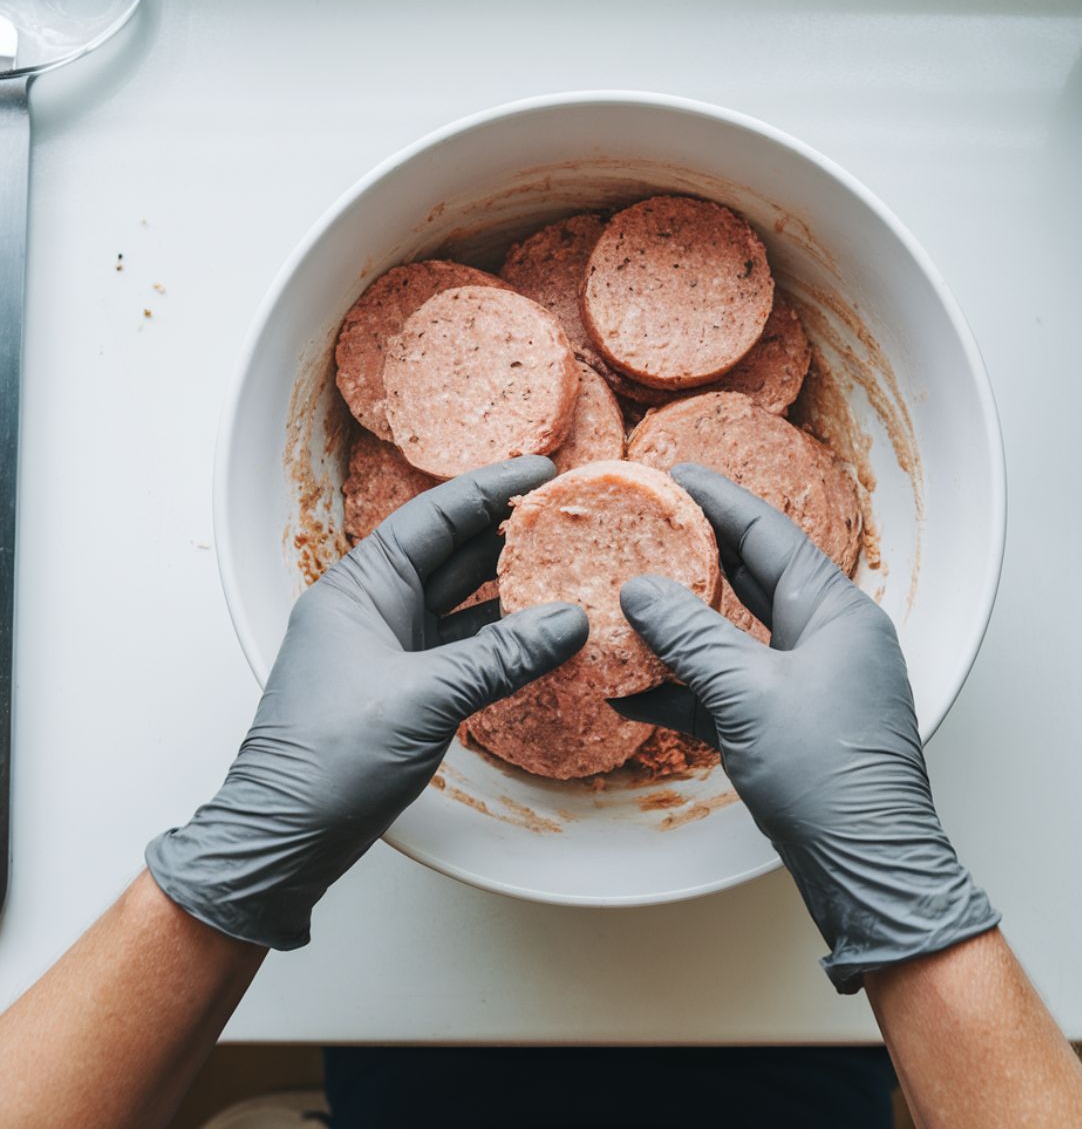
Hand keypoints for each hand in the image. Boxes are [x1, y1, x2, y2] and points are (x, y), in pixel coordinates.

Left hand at [147, 457, 587, 949]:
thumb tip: (568, 622)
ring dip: (512, 589)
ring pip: (463, 602)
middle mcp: (375, 607)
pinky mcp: (406, 686)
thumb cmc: (327, 759)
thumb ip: (500, 656)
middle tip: (567, 516)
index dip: (491, 488)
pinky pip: (464, 647)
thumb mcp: (423, 697)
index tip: (543, 471)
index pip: (435, 517)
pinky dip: (502, 640)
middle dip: (508, 534)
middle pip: (453, 553)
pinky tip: (544, 636)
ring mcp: (391, 648)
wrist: (284, 837)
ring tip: (569, 568)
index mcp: (361, 587)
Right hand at [613, 464, 997, 992]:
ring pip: (737, 634)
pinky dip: (688, 686)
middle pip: (752, 577)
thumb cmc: (827, 774)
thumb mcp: (748, 694)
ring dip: (685, 624)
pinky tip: (636, 690)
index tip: (674, 474)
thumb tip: (640, 590)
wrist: (865, 867)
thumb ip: (691, 637)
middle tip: (647, 527)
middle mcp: (827, 637)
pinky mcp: (788, 724)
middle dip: (697, 555)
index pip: (770, 535)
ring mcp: (809, 682)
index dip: (719, 501)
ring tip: (631, 597)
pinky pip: (731, 688)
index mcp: (836, 612)